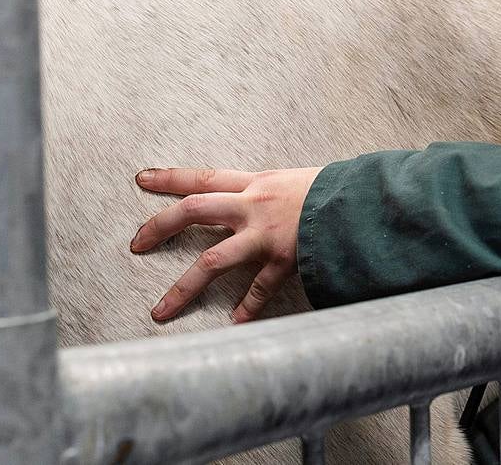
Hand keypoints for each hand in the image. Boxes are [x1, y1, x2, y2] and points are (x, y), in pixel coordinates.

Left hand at [130, 166, 323, 322]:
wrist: (363, 199)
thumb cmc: (332, 190)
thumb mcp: (293, 182)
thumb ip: (267, 195)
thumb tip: (249, 204)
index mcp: (255, 183)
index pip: (202, 176)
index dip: (170, 178)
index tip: (142, 179)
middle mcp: (253, 205)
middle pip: (194, 210)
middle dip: (160, 226)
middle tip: (137, 243)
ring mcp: (266, 234)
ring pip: (213, 260)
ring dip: (184, 288)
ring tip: (162, 310)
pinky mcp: (284, 258)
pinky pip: (259, 288)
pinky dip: (247, 308)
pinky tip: (235, 324)